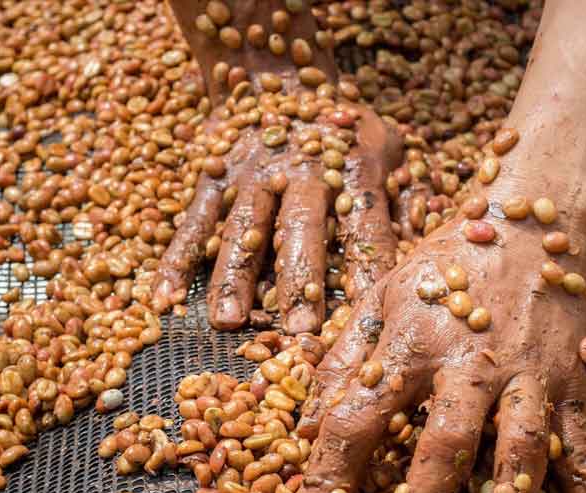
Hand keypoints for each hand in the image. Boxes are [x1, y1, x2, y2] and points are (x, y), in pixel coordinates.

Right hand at [151, 93, 402, 331]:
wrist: (276, 68)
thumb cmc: (344, 125)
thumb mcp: (389, 143)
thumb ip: (407, 192)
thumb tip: (423, 242)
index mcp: (350, 169)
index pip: (364, 225)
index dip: (368, 268)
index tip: (370, 313)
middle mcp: (300, 172)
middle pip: (300, 230)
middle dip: (300, 283)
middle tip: (299, 330)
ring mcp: (250, 175)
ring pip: (242, 229)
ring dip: (233, 277)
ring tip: (225, 321)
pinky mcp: (212, 177)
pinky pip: (192, 223)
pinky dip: (175, 261)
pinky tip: (162, 299)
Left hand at [293, 190, 585, 492]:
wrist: (534, 218)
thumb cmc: (450, 262)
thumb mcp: (383, 296)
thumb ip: (345, 358)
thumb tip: (305, 420)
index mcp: (411, 341)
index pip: (357, 415)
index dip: (329, 474)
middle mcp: (470, 361)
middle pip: (444, 441)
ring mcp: (529, 374)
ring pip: (521, 452)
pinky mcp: (574, 382)